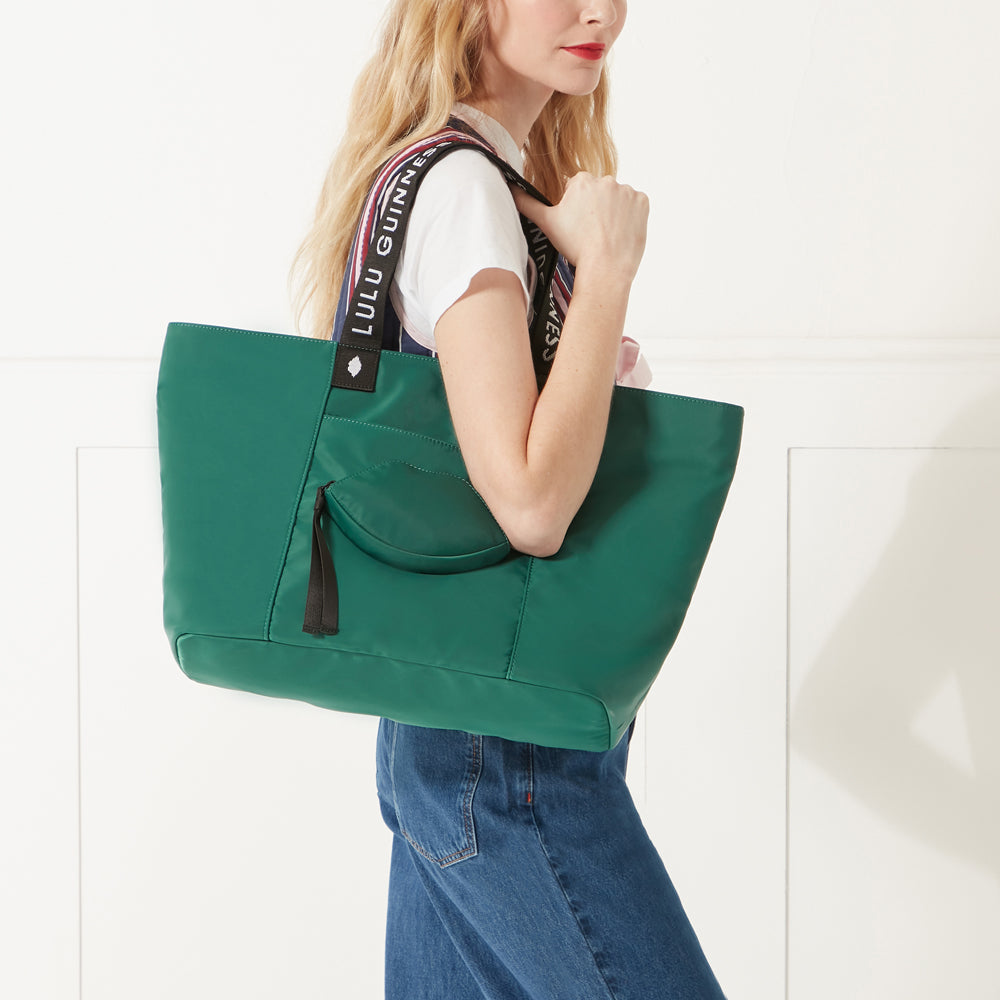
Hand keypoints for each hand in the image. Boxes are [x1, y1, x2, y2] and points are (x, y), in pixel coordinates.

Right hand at [511, 172, 648, 281]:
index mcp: (582, 180)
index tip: (577, 225)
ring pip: (617, 200)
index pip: (579, 189)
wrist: (605, 269)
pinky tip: (621, 233)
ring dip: (614, 213)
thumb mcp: (546, 224)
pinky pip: (636, 206)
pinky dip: (630, 218)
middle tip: (591, 233)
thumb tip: (509, 189)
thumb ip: (527, 203)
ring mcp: (627, 191)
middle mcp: (606, 180)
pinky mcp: (643, 202)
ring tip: (606, 236)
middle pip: (599, 193)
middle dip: (596, 209)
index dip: (577, 209)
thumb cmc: (576, 247)